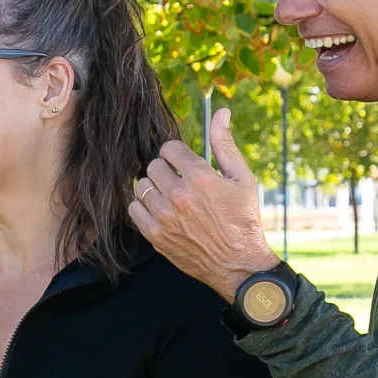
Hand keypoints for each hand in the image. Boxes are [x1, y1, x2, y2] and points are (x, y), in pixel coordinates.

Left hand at [129, 107, 277, 303]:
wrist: (238, 264)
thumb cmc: (244, 219)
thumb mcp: (242, 179)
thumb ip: (225, 144)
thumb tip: (221, 112)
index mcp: (200, 177)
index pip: (168, 148)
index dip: (177, 154)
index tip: (185, 164)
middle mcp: (178, 195)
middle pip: (153, 165)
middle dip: (166, 170)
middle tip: (180, 182)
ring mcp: (164, 217)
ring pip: (141, 186)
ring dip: (154, 188)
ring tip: (171, 197)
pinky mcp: (155, 235)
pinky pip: (133, 209)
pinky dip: (143, 207)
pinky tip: (160, 211)